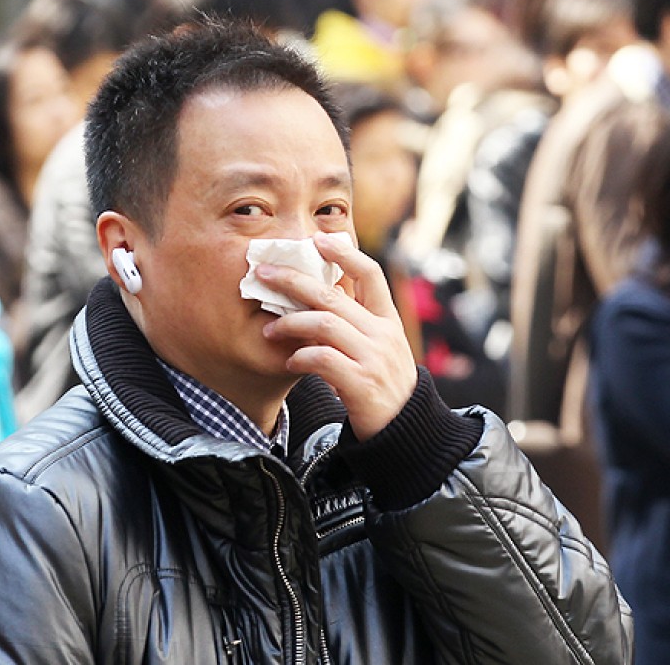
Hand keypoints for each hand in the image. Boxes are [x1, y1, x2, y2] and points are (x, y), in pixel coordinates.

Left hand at [257, 232, 417, 439]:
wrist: (405, 431)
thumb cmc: (383, 385)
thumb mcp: (380, 347)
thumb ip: (357, 322)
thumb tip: (319, 295)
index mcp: (388, 320)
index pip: (370, 274)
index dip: (345, 253)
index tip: (317, 239)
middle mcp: (383, 334)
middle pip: (333, 295)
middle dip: (294, 281)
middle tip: (264, 274)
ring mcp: (373, 358)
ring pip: (324, 324)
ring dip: (290, 323)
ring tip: (270, 329)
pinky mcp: (361, 384)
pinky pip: (323, 359)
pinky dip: (301, 356)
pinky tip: (290, 360)